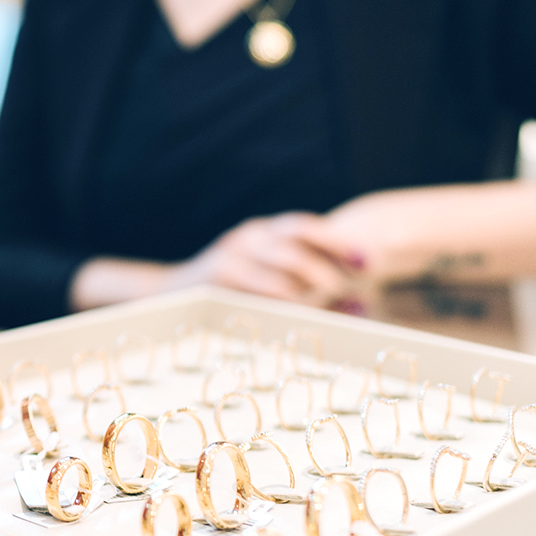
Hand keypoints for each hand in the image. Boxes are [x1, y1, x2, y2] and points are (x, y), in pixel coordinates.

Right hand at [168, 212, 366, 306]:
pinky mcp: (220, 278)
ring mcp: (231, 255)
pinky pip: (263, 287)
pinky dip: (290, 299)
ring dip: (317, 281)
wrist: (169, 297)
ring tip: (339, 297)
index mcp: (260, 232)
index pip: (303, 226)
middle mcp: (247, 237)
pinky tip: (306, 309)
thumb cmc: (227, 294)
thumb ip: (302, 284)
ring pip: (284, 262)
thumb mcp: (261, 278)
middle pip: (297, 239)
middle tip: (360, 280)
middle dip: (333, 258)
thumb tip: (356, 304)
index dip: (336, 240)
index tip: (366, 260)